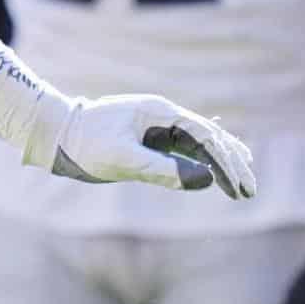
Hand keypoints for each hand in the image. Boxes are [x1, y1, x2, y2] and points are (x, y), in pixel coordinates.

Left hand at [43, 94, 256, 199]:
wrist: (54, 132)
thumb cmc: (83, 143)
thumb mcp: (121, 159)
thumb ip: (161, 169)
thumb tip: (204, 180)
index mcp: (158, 112)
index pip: (205, 136)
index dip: (226, 162)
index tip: (241, 186)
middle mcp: (160, 115)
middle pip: (207, 137)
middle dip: (230, 163)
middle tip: (250, 191)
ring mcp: (153, 125)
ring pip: (197, 142)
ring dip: (220, 161)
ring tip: (244, 179)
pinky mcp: (145, 137)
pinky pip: (181, 147)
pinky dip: (200, 159)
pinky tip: (213, 170)